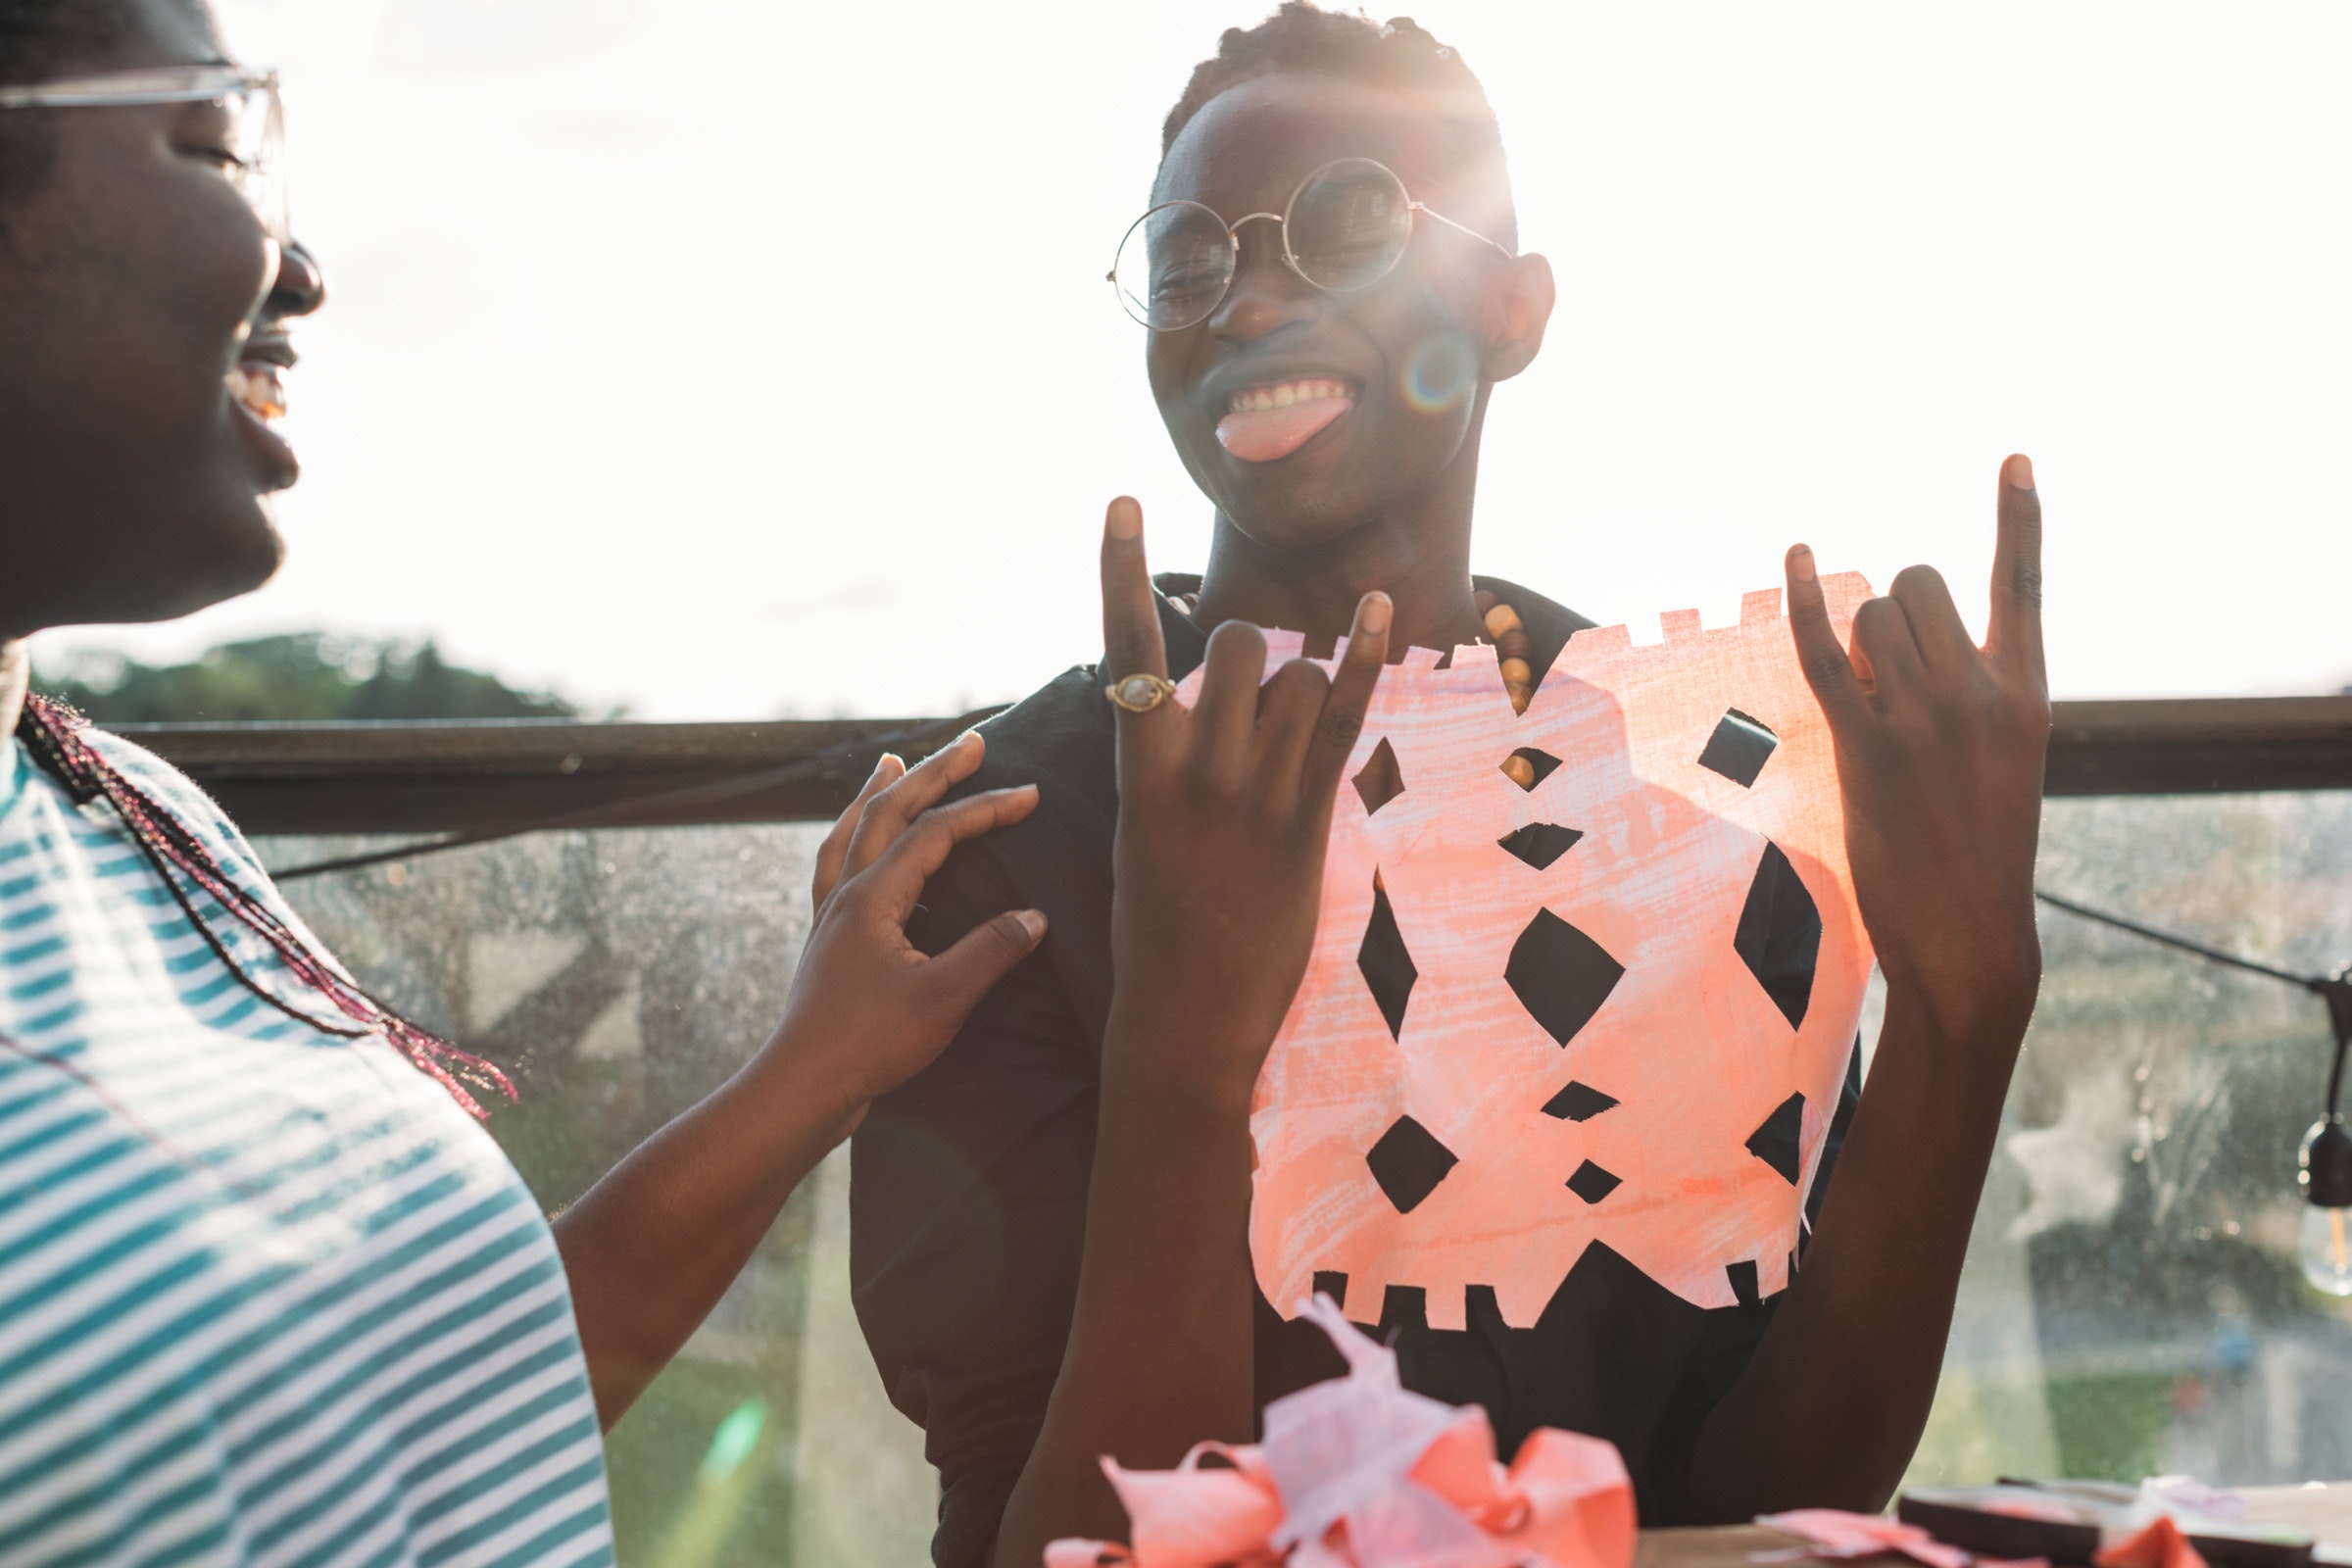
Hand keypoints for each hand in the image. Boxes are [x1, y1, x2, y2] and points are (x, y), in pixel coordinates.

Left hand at [772, 732, 1045, 1126]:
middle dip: (933, 773)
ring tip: (891, 761)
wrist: (802, 1087)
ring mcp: (830, 915)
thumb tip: (1035, 917)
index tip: (1030, 794)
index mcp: (873, 897)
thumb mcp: (943, 999)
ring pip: (851, 832)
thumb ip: (990, 952)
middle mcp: (846, 893)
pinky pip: (835, 866)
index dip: (984, 809)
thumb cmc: (869, 1044)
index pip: (935, 834)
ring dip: (877, 792)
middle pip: (888, 812)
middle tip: (971, 741)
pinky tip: (857, 845)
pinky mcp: (827, 940)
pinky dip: (851, 838)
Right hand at [1098, 496, 1389, 1097]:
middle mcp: (1194, 769)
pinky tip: (1381, 607)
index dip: (1120, 572)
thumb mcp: (1141, 832)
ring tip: (1286, 745)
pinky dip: (1366, 656)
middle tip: (1248, 706)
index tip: (1120, 503)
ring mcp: (1254, 792)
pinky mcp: (1308, 817)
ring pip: (1292, 676)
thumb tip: (1196, 701)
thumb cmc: (1156, 927)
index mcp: (1140, 771)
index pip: (1125, 650)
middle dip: (1247, 655)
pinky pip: (1342, 717)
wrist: (1186, 1012)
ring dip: (1299, 686)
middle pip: (1232, 649)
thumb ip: (1166, 760)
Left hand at [1786, 453, 2050, 1046]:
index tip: (2015, 457)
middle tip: (1890, 675)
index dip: (2019, 518)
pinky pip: (1824, 652)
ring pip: (1870, 613)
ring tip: (1870, 706)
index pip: (2024, 585)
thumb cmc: (1978, 851)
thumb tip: (1886, 634)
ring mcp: (1923, 718)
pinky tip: (1788, 557)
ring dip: (1855, 639)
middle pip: (1917, 585)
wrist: (1970, 932)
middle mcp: (1980, 693)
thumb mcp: (2001, 761)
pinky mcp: (1866, 747)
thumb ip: (1968, 693)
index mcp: (2026, 694)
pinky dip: (1799, 600)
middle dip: (1892, 609)